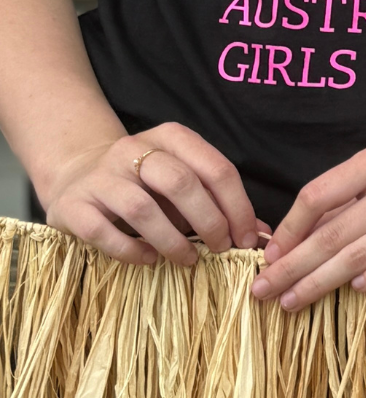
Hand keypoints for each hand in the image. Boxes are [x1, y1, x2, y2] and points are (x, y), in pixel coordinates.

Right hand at [43, 122, 263, 266]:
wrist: (76, 174)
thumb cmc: (144, 182)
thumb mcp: (182, 178)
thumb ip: (218, 201)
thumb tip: (260, 233)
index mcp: (171, 137)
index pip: (215, 167)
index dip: (237, 205)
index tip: (246, 238)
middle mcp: (134, 150)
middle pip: (181, 183)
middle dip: (209, 220)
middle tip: (221, 248)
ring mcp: (101, 177)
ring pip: (142, 209)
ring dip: (172, 240)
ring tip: (189, 259)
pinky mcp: (74, 205)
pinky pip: (104, 232)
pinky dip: (131, 250)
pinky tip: (149, 259)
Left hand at [251, 140, 365, 310]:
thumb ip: (346, 199)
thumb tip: (292, 240)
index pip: (318, 195)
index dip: (289, 229)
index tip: (269, 254)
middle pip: (333, 234)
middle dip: (292, 266)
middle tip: (262, 290)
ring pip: (360, 255)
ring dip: (320, 282)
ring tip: (290, 302)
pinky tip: (354, 291)